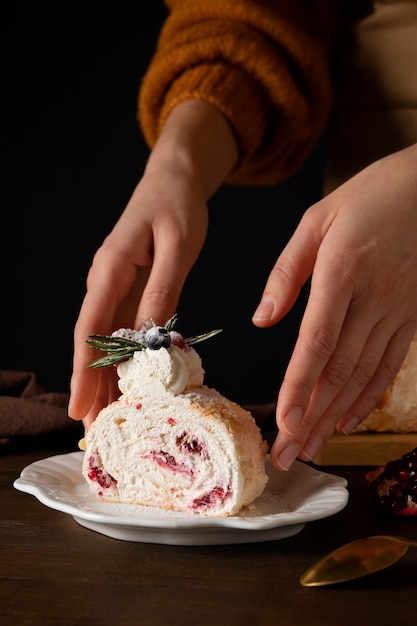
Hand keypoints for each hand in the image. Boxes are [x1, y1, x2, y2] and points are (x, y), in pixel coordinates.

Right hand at [69, 100, 237, 429]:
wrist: (174, 179)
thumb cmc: (177, 207)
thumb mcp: (178, 246)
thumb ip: (164, 289)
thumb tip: (151, 338)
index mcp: (111, 269)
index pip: (90, 328)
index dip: (83, 370)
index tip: (80, 406)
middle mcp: (105, 281)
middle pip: (91, 342)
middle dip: (90, 386)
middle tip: (93, 430)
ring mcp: (115, 286)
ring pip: (105, 340)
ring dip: (104, 378)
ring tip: (108, 417)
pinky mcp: (130, 289)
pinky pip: (121, 330)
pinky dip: (122, 358)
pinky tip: (129, 381)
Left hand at [253, 143, 416, 469]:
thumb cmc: (369, 197)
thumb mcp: (317, 220)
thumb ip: (286, 272)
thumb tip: (261, 319)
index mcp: (342, 272)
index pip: (318, 341)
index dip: (301, 385)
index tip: (285, 422)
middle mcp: (372, 300)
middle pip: (338, 370)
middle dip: (312, 417)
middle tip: (288, 454)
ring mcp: (396, 311)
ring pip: (363, 375)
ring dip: (336, 416)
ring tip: (313, 448)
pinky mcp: (409, 317)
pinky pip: (389, 364)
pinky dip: (368, 396)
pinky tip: (350, 419)